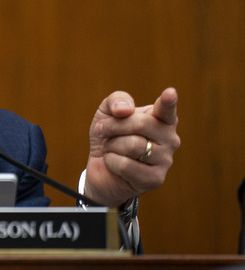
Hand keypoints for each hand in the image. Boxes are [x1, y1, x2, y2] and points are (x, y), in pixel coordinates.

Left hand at [84, 87, 179, 207]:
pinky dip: (111, 161)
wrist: (102, 167)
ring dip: (112, 145)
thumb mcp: (107, 112)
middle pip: (140, 124)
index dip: (168, 101)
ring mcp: (166, 160)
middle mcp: (170, 139)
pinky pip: (125, 165)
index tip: (170, 92)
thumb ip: (116, 100)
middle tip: (102, 130)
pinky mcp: (155, 179)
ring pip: (133, 145)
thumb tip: (124, 110)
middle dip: (113, 126)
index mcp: (162, 119)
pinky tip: (113, 163)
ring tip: (112, 149)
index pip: (166, 109)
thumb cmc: (110, 136)